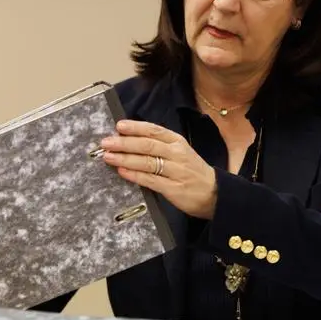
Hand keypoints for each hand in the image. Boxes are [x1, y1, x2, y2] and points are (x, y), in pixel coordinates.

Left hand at [101, 120, 217, 219]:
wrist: (214, 194)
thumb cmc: (192, 172)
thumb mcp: (180, 153)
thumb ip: (159, 146)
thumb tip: (129, 141)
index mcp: (178, 142)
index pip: (154, 131)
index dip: (135, 127)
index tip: (118, 126)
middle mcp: (177, 154)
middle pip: (147, 145)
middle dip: (124, 143)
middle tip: (106, 142)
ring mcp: (176, 172)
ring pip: (147, 162)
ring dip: (125, 158)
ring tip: (108, 157)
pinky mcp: (174, 189)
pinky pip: (150, 180)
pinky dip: (134, 175)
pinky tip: (122, 172)